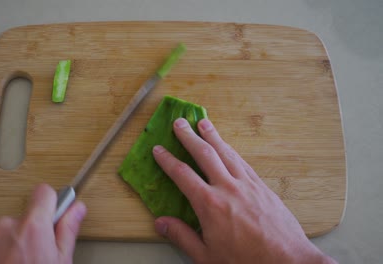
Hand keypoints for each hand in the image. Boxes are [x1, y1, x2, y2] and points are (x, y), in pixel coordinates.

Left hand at [0, 184, 86, 263]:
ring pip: (8, 234)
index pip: (44, 192)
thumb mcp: (61, 263)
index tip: (56, 216)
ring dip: (14, 246)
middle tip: (39, 257)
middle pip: (26, 218)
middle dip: (33, 232)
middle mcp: (6, 226)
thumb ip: (68, 231)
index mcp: (32, 226)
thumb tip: (77, 209)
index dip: (52, 203)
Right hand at [152, 118, 336, 263]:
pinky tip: (227, 147)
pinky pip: (243, 162)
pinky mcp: (262, 187)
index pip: (182, 175)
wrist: (287, 262)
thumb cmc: (246, 262)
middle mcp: (228, 188)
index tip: (158, 149)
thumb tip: (161, 223)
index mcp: (210, 205)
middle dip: (189, 137)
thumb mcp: (207, 257)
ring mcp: (247, 184)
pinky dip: (231, 150)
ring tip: (204, 123)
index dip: (167, 160)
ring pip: (226, 153)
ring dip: (213, 136)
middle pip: (204, 154)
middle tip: (179, 122)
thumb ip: (182, 237)